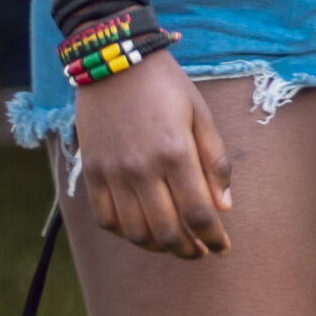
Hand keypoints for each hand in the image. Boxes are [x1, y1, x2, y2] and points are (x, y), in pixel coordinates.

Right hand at [72, 50, 233, 256]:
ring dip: (158, 247)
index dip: (213, 237)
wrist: (117, 63)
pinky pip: (106, 219)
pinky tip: (142, 232)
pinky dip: (125, 234)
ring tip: (175, 246)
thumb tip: (223, 207)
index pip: (198, 213)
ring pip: (135, 232)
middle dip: (188, 250)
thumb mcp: (202, 115)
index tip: (223, 247)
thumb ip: (215, 162)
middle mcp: (142, 169)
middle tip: (202, 253)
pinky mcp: (91, 173)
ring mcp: (113, 174)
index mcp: (176, 153)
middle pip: (167, 230)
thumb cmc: (168, 86)